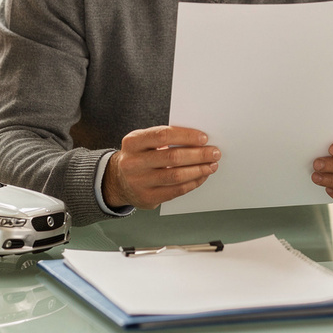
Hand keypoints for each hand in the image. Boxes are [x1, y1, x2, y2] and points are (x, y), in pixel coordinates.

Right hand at [104, 126, 219, 209]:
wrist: (118, 180)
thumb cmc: (139, 156)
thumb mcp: (144, 141)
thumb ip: (165, 138)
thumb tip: (198, 140)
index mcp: (133, 142)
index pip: (163, 135)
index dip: (186, 136)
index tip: (204, 138)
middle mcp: (133, 162)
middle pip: (172, 157)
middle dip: (198, 154)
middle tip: (214, 153)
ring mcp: (139, 182)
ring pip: (176, 176)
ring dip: (199, 170)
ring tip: (211, 165)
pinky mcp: (147, 198)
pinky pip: (176, 191)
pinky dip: (192, 183)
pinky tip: (201, 177)